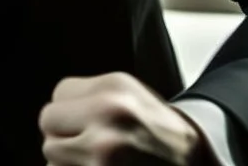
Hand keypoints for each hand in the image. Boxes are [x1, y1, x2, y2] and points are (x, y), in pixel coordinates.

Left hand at [40, 72, 214, 164]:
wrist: (199, 163)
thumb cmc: (161, 133)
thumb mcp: (131, 96)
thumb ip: (88, 96)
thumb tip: (51, 117)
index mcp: (114, 89)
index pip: (57, 95)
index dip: (71, 112)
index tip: (91, 122)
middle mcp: (108, 116)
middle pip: (48, 125)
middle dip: (65, 136)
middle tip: (95, 145)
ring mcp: (104, 153)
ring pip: (51, 156)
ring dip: (69, 161)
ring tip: (103, 160)